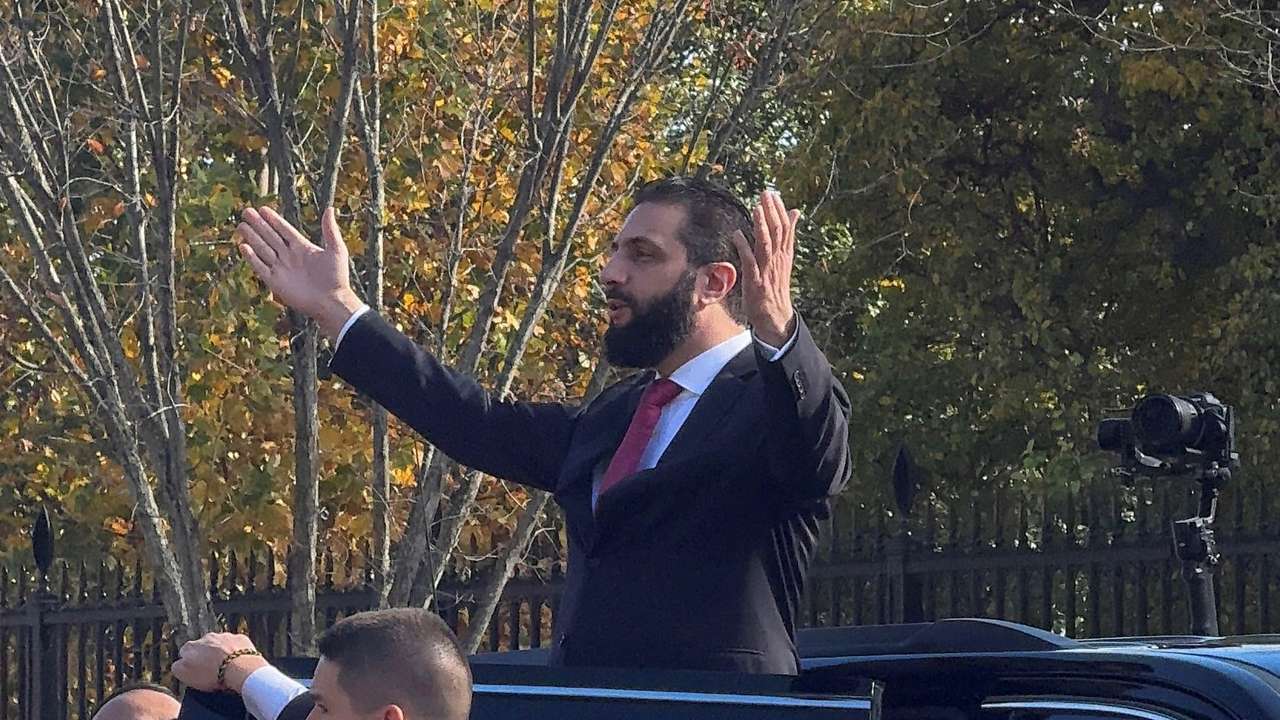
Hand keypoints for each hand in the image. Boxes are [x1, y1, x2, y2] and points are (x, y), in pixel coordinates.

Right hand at [172, 632, 266, 693]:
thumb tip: (178, 663)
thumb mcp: (183, 674)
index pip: (185, 653)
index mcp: (190, 646)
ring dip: (222, 653)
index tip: (198, 672)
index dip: (191, 664)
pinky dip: (237, 652)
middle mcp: (207, 637)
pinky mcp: (240, 638)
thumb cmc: (211, 674)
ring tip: (227, 668)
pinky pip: (237, 644)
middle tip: (213, 671)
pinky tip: (239, 662)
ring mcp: (225, 636)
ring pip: (221, 644)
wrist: (239, 668)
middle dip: (207, 656)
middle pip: (204, 647)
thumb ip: (177, 667)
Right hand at [236, 206, 364, 341]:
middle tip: (246, 211)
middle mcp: (289, 256)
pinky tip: (243, 246)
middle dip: (258, 225)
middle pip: (270, 237)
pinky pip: (261, 268)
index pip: (284, 230)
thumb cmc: (337, 277)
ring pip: (263, 249)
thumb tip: (330, 208)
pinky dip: (252, 258)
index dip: (274, 220)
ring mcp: (281, 269)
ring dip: (252, 237)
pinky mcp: (276, 282)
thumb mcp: (336, 250)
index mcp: (302, 248)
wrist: (332, 302)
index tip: (263, 209)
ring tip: (242, 225)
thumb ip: (330, 230)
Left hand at [731, 189, 798, 346]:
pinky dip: (744, 247)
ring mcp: (767, 270)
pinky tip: (737, 234)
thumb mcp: (784, 258)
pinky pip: (750, 262)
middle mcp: (778, 260)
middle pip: (777, 232)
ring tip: (757, 208)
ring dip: (761, 225)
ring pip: (766, 244)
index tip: (774, 194)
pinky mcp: (756, 281)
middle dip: (771, 212)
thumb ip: (786, 236)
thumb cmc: (776, 286)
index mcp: (785, 254)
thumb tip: (795, 212)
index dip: (780, 211)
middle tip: (765, 193)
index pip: (785, 228)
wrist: (776, 316)